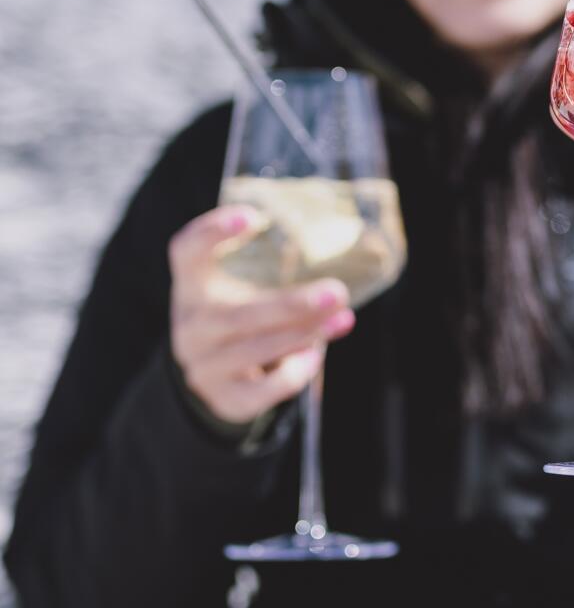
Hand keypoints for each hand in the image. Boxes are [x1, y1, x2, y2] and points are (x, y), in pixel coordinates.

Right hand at [169, 205, 354, 424]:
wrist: (213, 377)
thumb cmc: (240, 313)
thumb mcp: (240, 285)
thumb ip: (271, 269)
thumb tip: (345, 251)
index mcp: (193, 284)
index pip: (186, 252)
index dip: (212, 232)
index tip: (253, 217)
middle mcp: (191, 324)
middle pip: (239, 315)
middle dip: (293, 305)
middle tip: (337, 291)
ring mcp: (203, 366)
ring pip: (257, 350)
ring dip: (305, 334)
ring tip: (341, 318)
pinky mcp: (224, 398)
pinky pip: (264, 389)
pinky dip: (294, 373)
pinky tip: (315, 356)